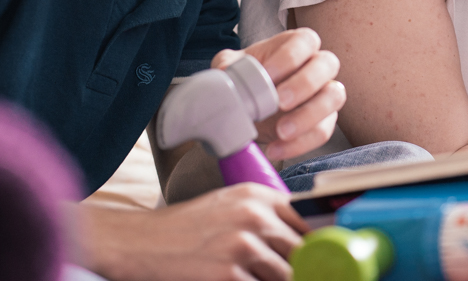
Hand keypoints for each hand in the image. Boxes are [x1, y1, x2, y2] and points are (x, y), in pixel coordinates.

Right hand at [79, 184, 305, 280]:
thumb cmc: (189, 227)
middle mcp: (255, 215)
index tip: (327, 259)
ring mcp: (242, 245)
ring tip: (259, 275)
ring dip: (283, 280)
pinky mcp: (228, 274)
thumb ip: (269, 217)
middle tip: (311, 275)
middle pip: (305, 251)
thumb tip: (310, 242)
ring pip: (288, 275)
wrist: (141, 241)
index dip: (321, 245)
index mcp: (259, 195)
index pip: (310, 221)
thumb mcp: (232, 206)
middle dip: (309, 269)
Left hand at [211, 28, 344, 160]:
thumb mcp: (232, 69)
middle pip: (327, 64)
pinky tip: (276, 149)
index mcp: (296, 45)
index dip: (290, 56)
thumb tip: (226, 71)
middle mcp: (317, 64)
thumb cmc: (247, 82)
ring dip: (309, 116)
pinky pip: (323, 131)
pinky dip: (300, 143)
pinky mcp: (325, 120)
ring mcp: (325, 91)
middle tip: (279, 102)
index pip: (305, 40)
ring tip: (281, 131)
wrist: (249, 112)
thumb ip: (228, 65)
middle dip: (304, 83)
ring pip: (334, 97)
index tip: (268, 75)